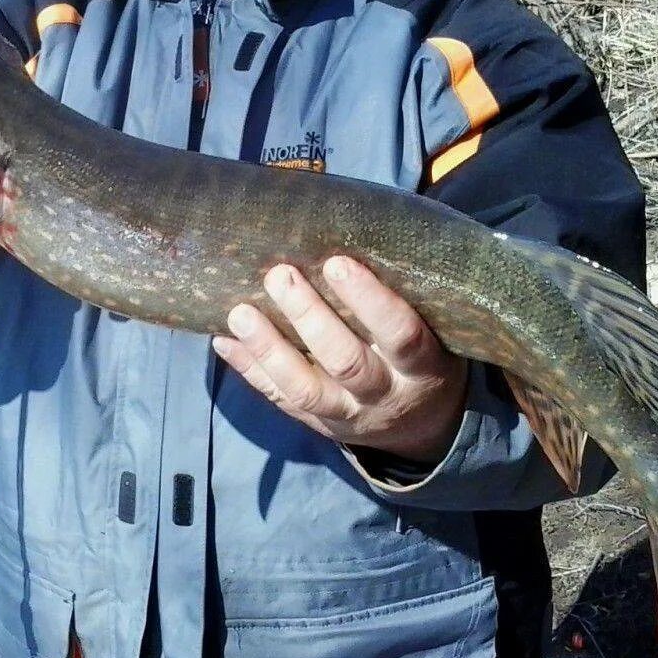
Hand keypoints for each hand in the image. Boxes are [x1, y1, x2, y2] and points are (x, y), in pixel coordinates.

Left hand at [213, 257, 469, 465]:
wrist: (422, 426)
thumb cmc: (423, 353)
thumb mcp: (434, 329)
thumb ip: (403, 295)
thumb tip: (346, 232)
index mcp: (423, 366)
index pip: (401, 334)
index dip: (370, 301)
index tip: (337, 263)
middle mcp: (386, 393)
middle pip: (346, 362)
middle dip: (309, 318)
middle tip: (280, 275)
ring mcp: (349, 414)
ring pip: (305, 389)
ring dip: (269, 349)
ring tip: (239, 312)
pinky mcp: (318, 424)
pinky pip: (280, 399)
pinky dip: (249, 370)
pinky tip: (223, 340)